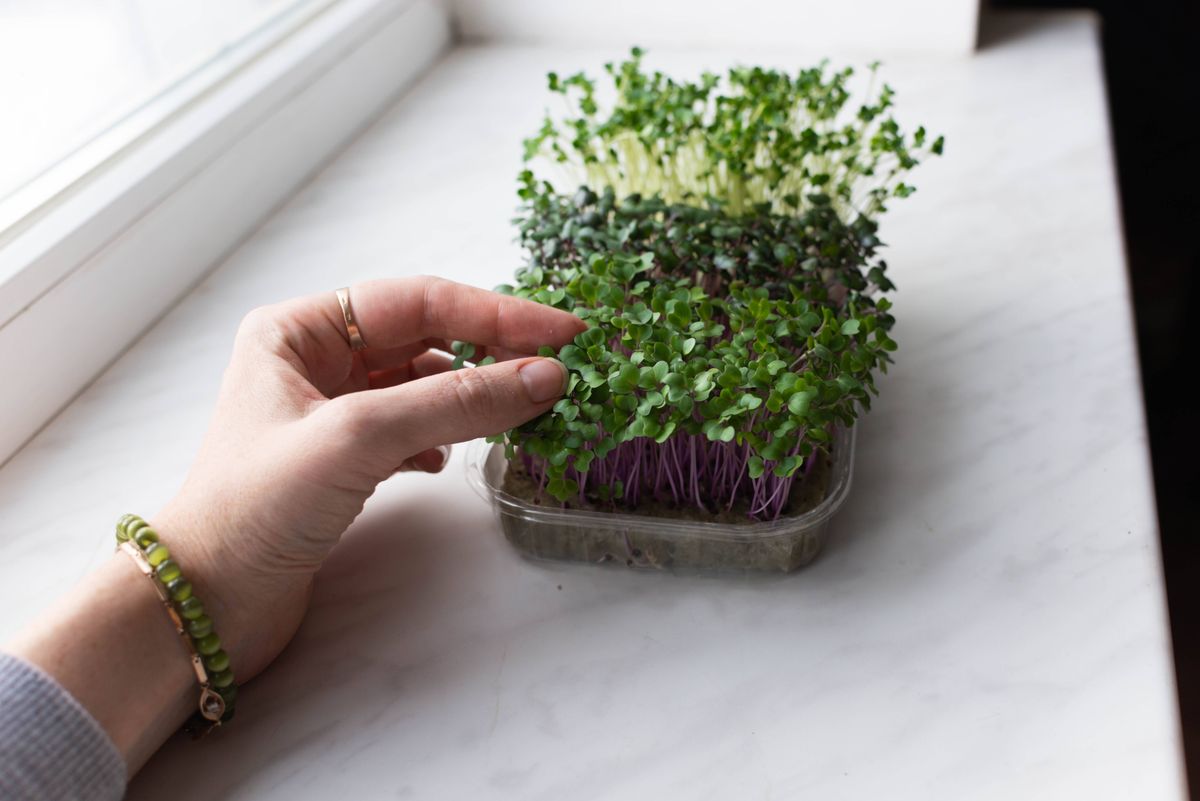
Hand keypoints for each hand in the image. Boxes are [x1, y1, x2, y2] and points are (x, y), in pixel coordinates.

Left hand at [154, 277, 583, 680]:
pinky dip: (438, 439)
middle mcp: (313, 361)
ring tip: (513, 415)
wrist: (205, 605)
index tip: (563, 331)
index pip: (417, 300)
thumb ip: (456, 402)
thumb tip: (546, 376)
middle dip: (488, 353)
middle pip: (424, 338)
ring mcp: (327, 413)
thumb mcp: (359, 437)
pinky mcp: (340, 463)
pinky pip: (409, 429)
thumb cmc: (257, 506)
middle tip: (555, 368)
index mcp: (299, 330)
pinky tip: (444, 461)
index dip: (496, 313)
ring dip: (467, 398)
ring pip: (421, 387)